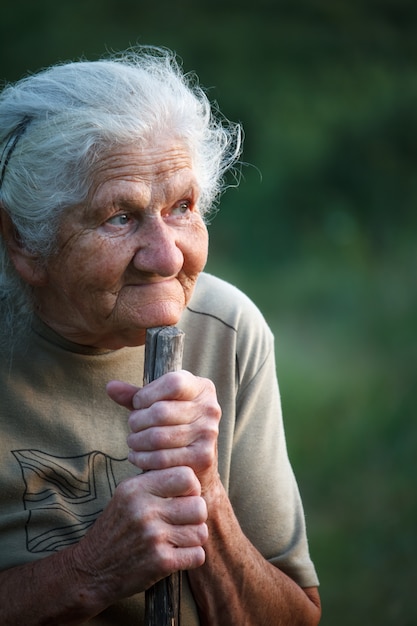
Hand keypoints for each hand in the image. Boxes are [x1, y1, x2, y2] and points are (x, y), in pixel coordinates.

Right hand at [71, 466, 207, 604]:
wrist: (91, 570)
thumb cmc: (116, 529)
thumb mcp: (126, 496)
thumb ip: (155, 482)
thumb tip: (190, 474)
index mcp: (136, 488)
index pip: (186, 476)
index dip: (191, 488)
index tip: (183, 498)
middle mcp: (144, 509)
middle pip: (199, 505)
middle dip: (196, 516)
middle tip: (183, 522)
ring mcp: (153, 536)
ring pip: (201, 531)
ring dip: (193, 538)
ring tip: (178, 539)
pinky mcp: (160, 562)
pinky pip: (197, 555)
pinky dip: (191, 557)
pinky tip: (176, 555)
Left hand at [106, 371, 220, 492]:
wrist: (197, 465)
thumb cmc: (174, 427)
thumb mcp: (158, 405)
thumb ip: (136, 395)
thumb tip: (110, 386)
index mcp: (202, 388)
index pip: (173, 383)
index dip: (148, 394)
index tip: (139, 404)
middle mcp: (210, 409)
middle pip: (161, 411)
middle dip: (137, 420)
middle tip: (132, 427)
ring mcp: (208, 433)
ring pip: (158, 436)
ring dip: (137, 440)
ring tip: (133, 441)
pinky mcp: (203, 457)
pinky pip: (161, 457)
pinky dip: (142, 458)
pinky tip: (137, 456)